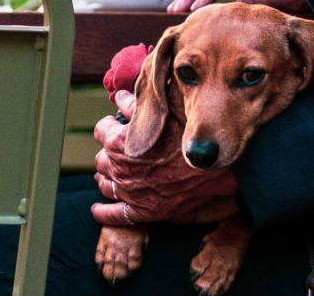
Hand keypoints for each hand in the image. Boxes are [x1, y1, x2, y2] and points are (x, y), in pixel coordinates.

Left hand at [91, 91, 239, 226]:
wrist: (215, 166)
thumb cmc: (192, 134)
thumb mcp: (166, 111)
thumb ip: (139, 105)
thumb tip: (119, 98)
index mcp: (120, 142)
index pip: (101, 131)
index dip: (109, 125)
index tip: (117, 123)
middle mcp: (120, 169)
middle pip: (101, 158)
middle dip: (110, 151)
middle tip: (122, 148)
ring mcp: (130, 192)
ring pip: (105, 183)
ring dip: (108, 176)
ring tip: (116, 171)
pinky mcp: (143, 211)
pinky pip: (115, 215)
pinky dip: (104, 212)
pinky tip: (98, 209)